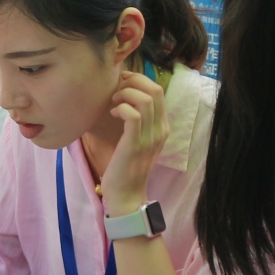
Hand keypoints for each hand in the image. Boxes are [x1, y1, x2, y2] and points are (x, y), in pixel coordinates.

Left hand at [97, 69, 168, 216]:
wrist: (127, 194)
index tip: (122, 83)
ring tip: (114, 102)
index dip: (138, 79)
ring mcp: (149, 137)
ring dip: (125, 94)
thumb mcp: (138, 139)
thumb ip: (139, 120)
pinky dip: (121, 108)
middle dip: (133, 81)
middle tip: (117, 89)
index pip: (158, 90)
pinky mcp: (135, 144)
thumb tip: (126, 95)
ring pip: (145, 100)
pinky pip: (133, 115)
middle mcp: (160, 130)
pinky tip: (112, 114)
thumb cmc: (127, 165)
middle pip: (155, 90)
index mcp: (162, 126)